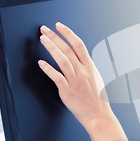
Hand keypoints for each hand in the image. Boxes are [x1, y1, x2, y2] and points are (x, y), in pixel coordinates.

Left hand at [37, 22, 127, 140]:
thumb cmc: (97, 98)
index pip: (79, 45)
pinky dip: (48, 69)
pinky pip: (57, 77)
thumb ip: (86, 66)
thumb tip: (78, 56)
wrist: (98, 114)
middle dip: (55, 37)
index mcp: (90, 67)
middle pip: (68, 50)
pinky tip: (41, 63)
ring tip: (43, 39)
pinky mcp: (68, 90)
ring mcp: (75, 81)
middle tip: (44, 29)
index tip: (59, 26)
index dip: (68, 34)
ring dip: (51, 48)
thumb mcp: (96, 77)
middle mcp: (83, 72)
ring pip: (62, 60)